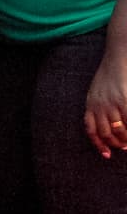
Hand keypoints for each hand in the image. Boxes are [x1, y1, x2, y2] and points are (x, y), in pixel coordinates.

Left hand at [85, 43, 126, 157]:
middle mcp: (99, 105)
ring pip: (119, 130)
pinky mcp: (125, 100)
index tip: (107, 155)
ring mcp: (113, 103)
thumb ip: (98, 108)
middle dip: (116, 144)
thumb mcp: (97, 92)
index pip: (91, 130)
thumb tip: (107, 128)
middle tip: (125, 148)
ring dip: (126, 139)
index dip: (98, 144)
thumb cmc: (109, 77)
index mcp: (90, 104)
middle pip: (106, 133)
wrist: (117, 58)